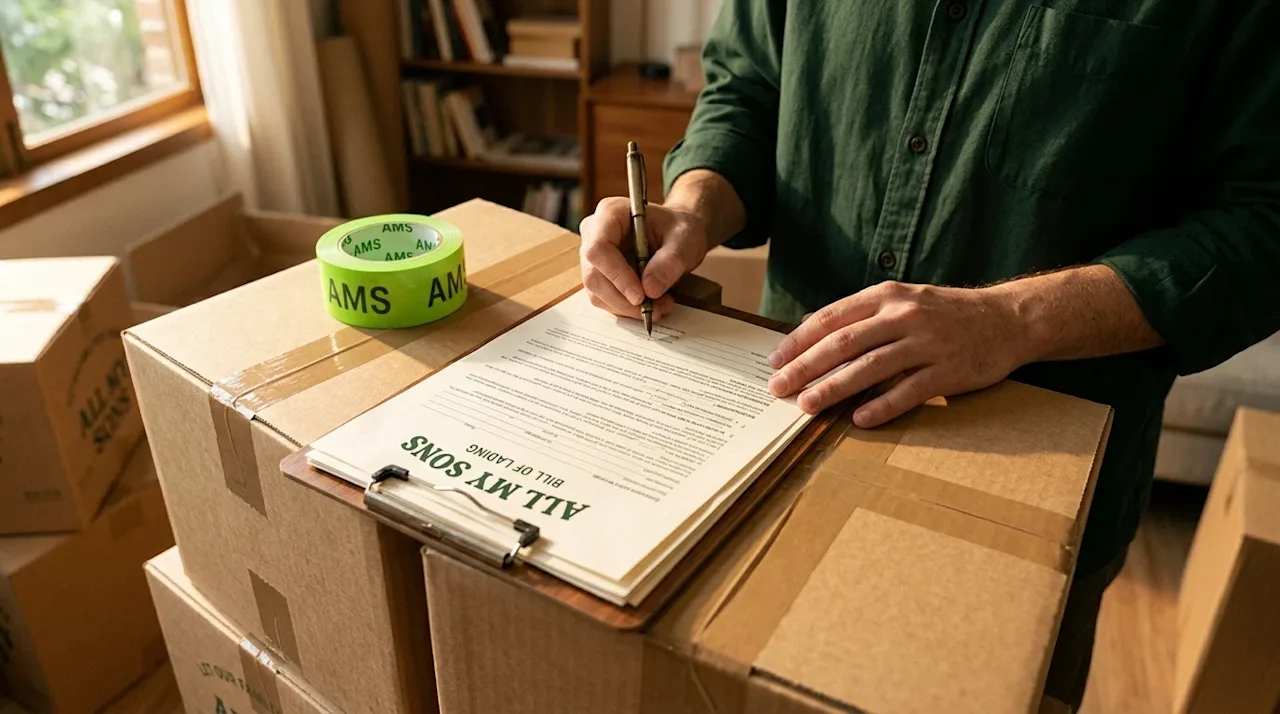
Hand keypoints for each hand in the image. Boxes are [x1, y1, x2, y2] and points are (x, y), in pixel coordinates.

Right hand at [578, 197, 710, 320]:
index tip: (640, 296)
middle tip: (655, 308)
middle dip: (624, 299)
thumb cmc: (677, 229)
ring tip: (660, 306)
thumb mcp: (684, 239)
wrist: (676, 236)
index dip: (616, 275)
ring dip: (627, 308)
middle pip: (594, 275)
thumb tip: (650, 289)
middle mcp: (594, 234)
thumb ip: (670, 261)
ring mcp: (594, 257)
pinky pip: (605, 300)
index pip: (598, 249)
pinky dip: (627, 309)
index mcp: (610, 213)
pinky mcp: (600, 276)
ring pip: (597, 293)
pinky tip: (652, 305)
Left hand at [766, 281, 1029, 427]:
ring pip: (871, 367)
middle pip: (844, 343)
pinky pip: (909, 391)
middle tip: (779, 387)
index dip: (799, 340)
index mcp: (887, 296)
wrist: (1007, 318)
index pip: (832, 317)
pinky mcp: (949, 370)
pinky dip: (882, 406)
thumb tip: (812, 333)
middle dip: (806, 367)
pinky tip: (859, 420)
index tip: (774, 360)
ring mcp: (928, 343)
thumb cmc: (946, 313)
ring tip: (808, 405)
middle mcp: (904, 316)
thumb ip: (863, 315)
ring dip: (835, 388)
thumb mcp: (903, 300)